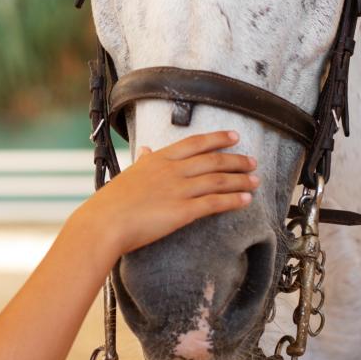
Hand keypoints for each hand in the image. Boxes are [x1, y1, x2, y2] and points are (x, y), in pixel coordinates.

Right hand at [72, 130, 258, 258]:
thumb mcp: (128, 174)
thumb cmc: (111, 202)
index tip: (234, 136)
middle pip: (213, 160)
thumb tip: (147, 149)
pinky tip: (246, 200)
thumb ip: (143, 161)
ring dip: (240, 180)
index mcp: (159, 159)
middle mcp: (172, 170)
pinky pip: (214, 203)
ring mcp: (179, 190)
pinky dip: (233, 200)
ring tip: (255, 181)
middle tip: (252, 162)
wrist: (105, 223)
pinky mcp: (183, 211)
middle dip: (236, 160)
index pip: (195, 143)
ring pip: (218, 180)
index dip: (217, 138)